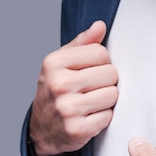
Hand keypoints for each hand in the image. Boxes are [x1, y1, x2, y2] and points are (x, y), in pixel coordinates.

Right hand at [29, 21, 117, 155]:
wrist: (43, 128)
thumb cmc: (58, 89)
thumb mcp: (63, 62)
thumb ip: (83, 42)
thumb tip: (100, 26)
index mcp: (54, 62)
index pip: (101, 52)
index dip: (102, 62)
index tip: (91, 70)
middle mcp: (58, 84)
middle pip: (110, 73)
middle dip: (106, 81)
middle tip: (92, 88)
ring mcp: (67, 108)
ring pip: (112, 94)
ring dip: (107, 99)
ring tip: (92, 101)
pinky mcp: (77, 129)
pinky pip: (108, 116)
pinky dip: (103, 117)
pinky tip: (90, 116)